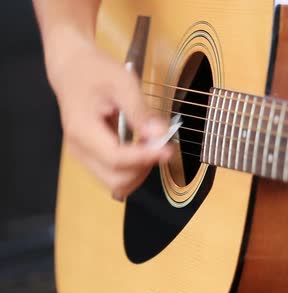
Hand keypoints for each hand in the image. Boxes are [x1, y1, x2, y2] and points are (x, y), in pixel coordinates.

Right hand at [49, 38, 171, 198]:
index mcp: (82, 129)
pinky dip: (134, 167)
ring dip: (140, 170)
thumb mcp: (122, 83)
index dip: (145, 158)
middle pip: (116, 179)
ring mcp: (84, 156)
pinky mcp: (92, 157)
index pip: (116, 158)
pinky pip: (116, 175)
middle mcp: (79, 149)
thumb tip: (160, 134)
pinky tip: (141, 147)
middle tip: (159, 145)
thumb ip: (140, 111)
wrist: (73, 70)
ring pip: (117, 183)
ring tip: (150, 145)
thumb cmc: (96, 72)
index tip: (168, 149)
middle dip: (143, 167)